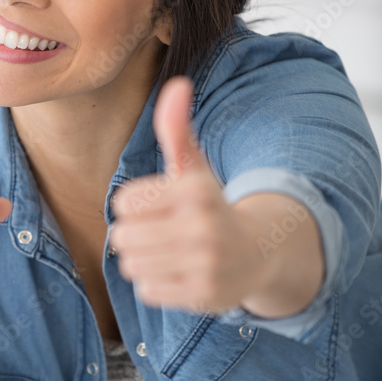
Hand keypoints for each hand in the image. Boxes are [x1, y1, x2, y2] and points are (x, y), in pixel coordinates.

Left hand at [110, 77, 264, 312]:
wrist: (259, 253)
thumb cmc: (212, 206)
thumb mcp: (194, 168)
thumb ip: (176, 129)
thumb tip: (177, 85)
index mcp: (195, 190)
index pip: (122, 203)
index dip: (135, 206)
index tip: (159, 207)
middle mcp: (203, 228)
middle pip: (122, 237)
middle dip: (135, 235)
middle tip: (161, 233)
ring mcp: (205, 265)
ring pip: (132, 266)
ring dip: (143, 261)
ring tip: (170, 253)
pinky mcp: (203, 295)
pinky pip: (147, 290)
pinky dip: (156, 284)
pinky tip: (180, 273)